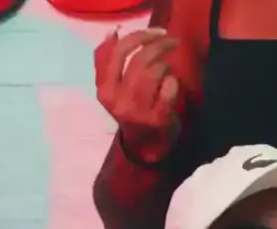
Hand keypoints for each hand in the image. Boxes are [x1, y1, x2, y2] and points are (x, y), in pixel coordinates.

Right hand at [94, 27, 180, 160]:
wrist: (145, 147)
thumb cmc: (131, 111)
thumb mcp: (113, 89)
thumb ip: (108, 61)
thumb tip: (113, 32)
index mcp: (104, 90)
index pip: (116, 53)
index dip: (138, 36)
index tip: (156, 32)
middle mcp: (117, 100)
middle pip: (137, 60)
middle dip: (158, 45)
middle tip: (171, 42)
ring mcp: (137, 111)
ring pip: (152, 73)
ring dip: (165, 65)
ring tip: (167, 68)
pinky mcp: (157, 119)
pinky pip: (168, 90)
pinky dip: (173, 82)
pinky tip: (172, 84)